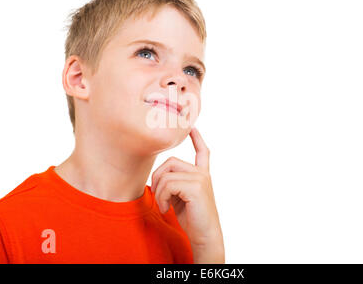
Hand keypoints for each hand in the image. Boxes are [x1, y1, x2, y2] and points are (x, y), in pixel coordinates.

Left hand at [151, 127, 223, 257]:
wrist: (204, 235)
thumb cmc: (192, 219)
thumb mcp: (181, 197)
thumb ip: (175, 182)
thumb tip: (158, 176)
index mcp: (202, 175)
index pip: (202, 152)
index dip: (197, 139)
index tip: (192, 128)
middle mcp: (202, 173)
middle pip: (170, 162)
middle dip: (158, 179)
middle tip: (160, 198)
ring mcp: (200, 178)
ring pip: (166, 175)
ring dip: (158, 192)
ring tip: (164, 205)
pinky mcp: (196, 186)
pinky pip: (167, 184)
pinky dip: (161, 197)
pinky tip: (166, 208)